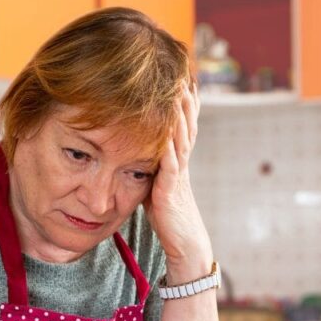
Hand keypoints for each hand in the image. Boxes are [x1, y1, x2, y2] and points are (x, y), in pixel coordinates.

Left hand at [144, 82, 213, 281]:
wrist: (185, 245)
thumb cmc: (168, 218)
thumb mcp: (155, 185)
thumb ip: (149, 168)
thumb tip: (135, 153)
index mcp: (176, 162)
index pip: (182, 127)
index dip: (183, 105)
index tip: (182, 80)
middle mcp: (180, 165)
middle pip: (185, 127)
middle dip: (184, 102)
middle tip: (184, 76)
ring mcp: (177, 177)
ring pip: (181, 141)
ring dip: (180, 118)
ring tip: (179, 93)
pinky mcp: (170, 192)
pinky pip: (171, 167)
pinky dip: (168, 149)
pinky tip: (166, 134)